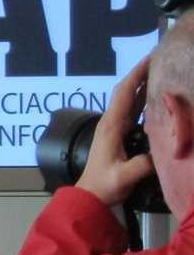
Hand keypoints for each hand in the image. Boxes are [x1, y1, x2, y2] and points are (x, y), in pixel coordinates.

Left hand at [75, 56, 155, 206]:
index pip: (125, 93)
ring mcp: (116, 128)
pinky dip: (145, 101)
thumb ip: (141, 165)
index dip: (137, 74)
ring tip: (162, 74)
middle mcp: (112, 122)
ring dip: (144, 86)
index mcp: (112, 126)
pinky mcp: (120, 135)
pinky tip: (158, 99)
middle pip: (127, 92)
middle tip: (160, 60)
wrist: (91, 196)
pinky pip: (134, 112)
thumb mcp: (123, 176)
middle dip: (141, 74)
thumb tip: (160, 153)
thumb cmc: (104, 185)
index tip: (150, 58)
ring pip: (131, 101)